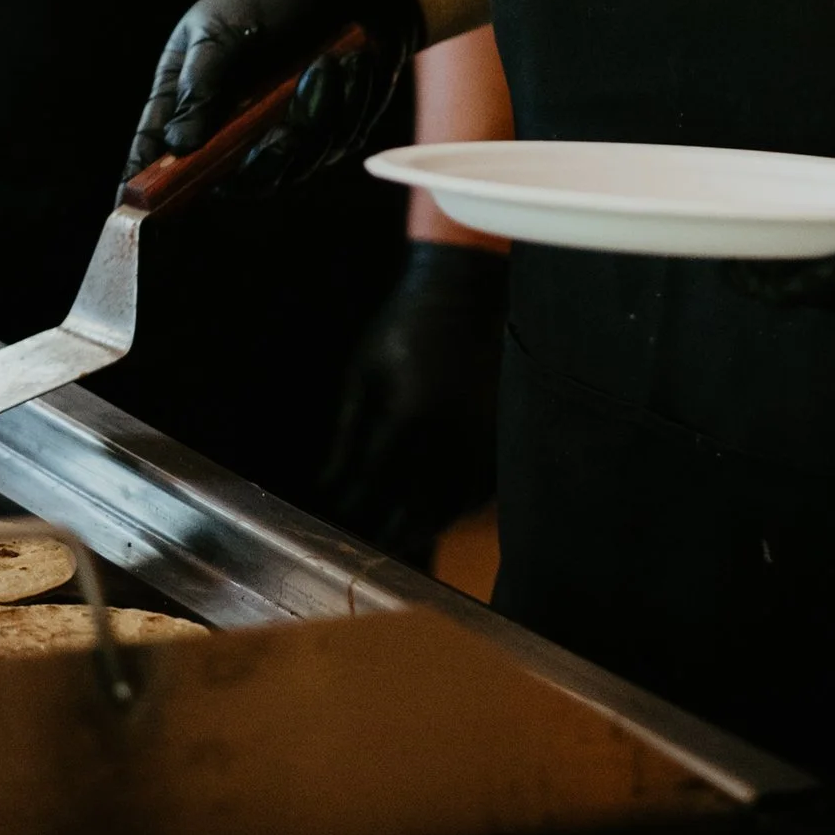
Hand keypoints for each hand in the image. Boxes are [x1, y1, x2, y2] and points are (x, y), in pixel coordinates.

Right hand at [127, 0, 424, 195]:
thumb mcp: (222, 29)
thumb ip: (198, 87)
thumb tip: (178, 147)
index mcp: (188, 93)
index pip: (155, 152)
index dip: (147, 182)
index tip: (141, 202)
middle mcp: (229, 124)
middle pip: (230, 182)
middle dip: (263, 159)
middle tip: (284, 127)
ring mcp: (278, 133)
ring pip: (289, 168)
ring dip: (314, 117)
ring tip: (327, 63)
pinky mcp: (326, 133)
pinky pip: (333, 145)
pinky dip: (346, 104)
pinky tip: (350, 63)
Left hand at [320, 240, 508, 561]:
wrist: (463, 289)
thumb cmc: (403, 326)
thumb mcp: (363, 370)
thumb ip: (347, 431)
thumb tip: (329, 481)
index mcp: (409, 412)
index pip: (377, 480)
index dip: (358, 507)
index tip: (342, 522)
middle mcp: (451, 429)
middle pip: (421, 501)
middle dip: (395, 528)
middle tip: (377, 545)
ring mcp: (485, 430)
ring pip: (459, 499)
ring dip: (432, 523)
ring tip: (410, 537)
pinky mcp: (505, 427)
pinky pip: (487, 481)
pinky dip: (466, 504)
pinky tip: (448, 512)